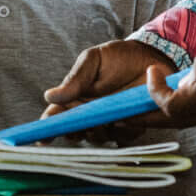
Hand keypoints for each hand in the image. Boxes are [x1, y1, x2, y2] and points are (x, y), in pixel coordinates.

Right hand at [43, 39, 175, 139]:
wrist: (152, 57)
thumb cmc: (119, 57)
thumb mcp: (93, 60)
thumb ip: (75, 79)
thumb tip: (49, 96)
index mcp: (76, 98)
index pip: (58, 116)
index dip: (49, 128)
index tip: (43, 137)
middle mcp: (90, 113)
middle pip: (76, 132)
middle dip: (77, 130)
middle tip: (84, 120)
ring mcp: (110, 122)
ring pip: (97, 138)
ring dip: (99, 131)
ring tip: (108, 114)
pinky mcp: (130, 127)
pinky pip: (122, 138)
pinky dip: (123, 131)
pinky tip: (127, 117)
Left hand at [152, 17, 195, 128]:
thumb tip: (186, 81)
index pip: (176, 107)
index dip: (155, 94)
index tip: (151, 72)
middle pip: (182, 121)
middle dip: (152, 115)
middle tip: (126, 110)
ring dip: (173, 111)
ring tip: (151, 99)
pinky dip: (194, 107)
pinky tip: (185, 93)